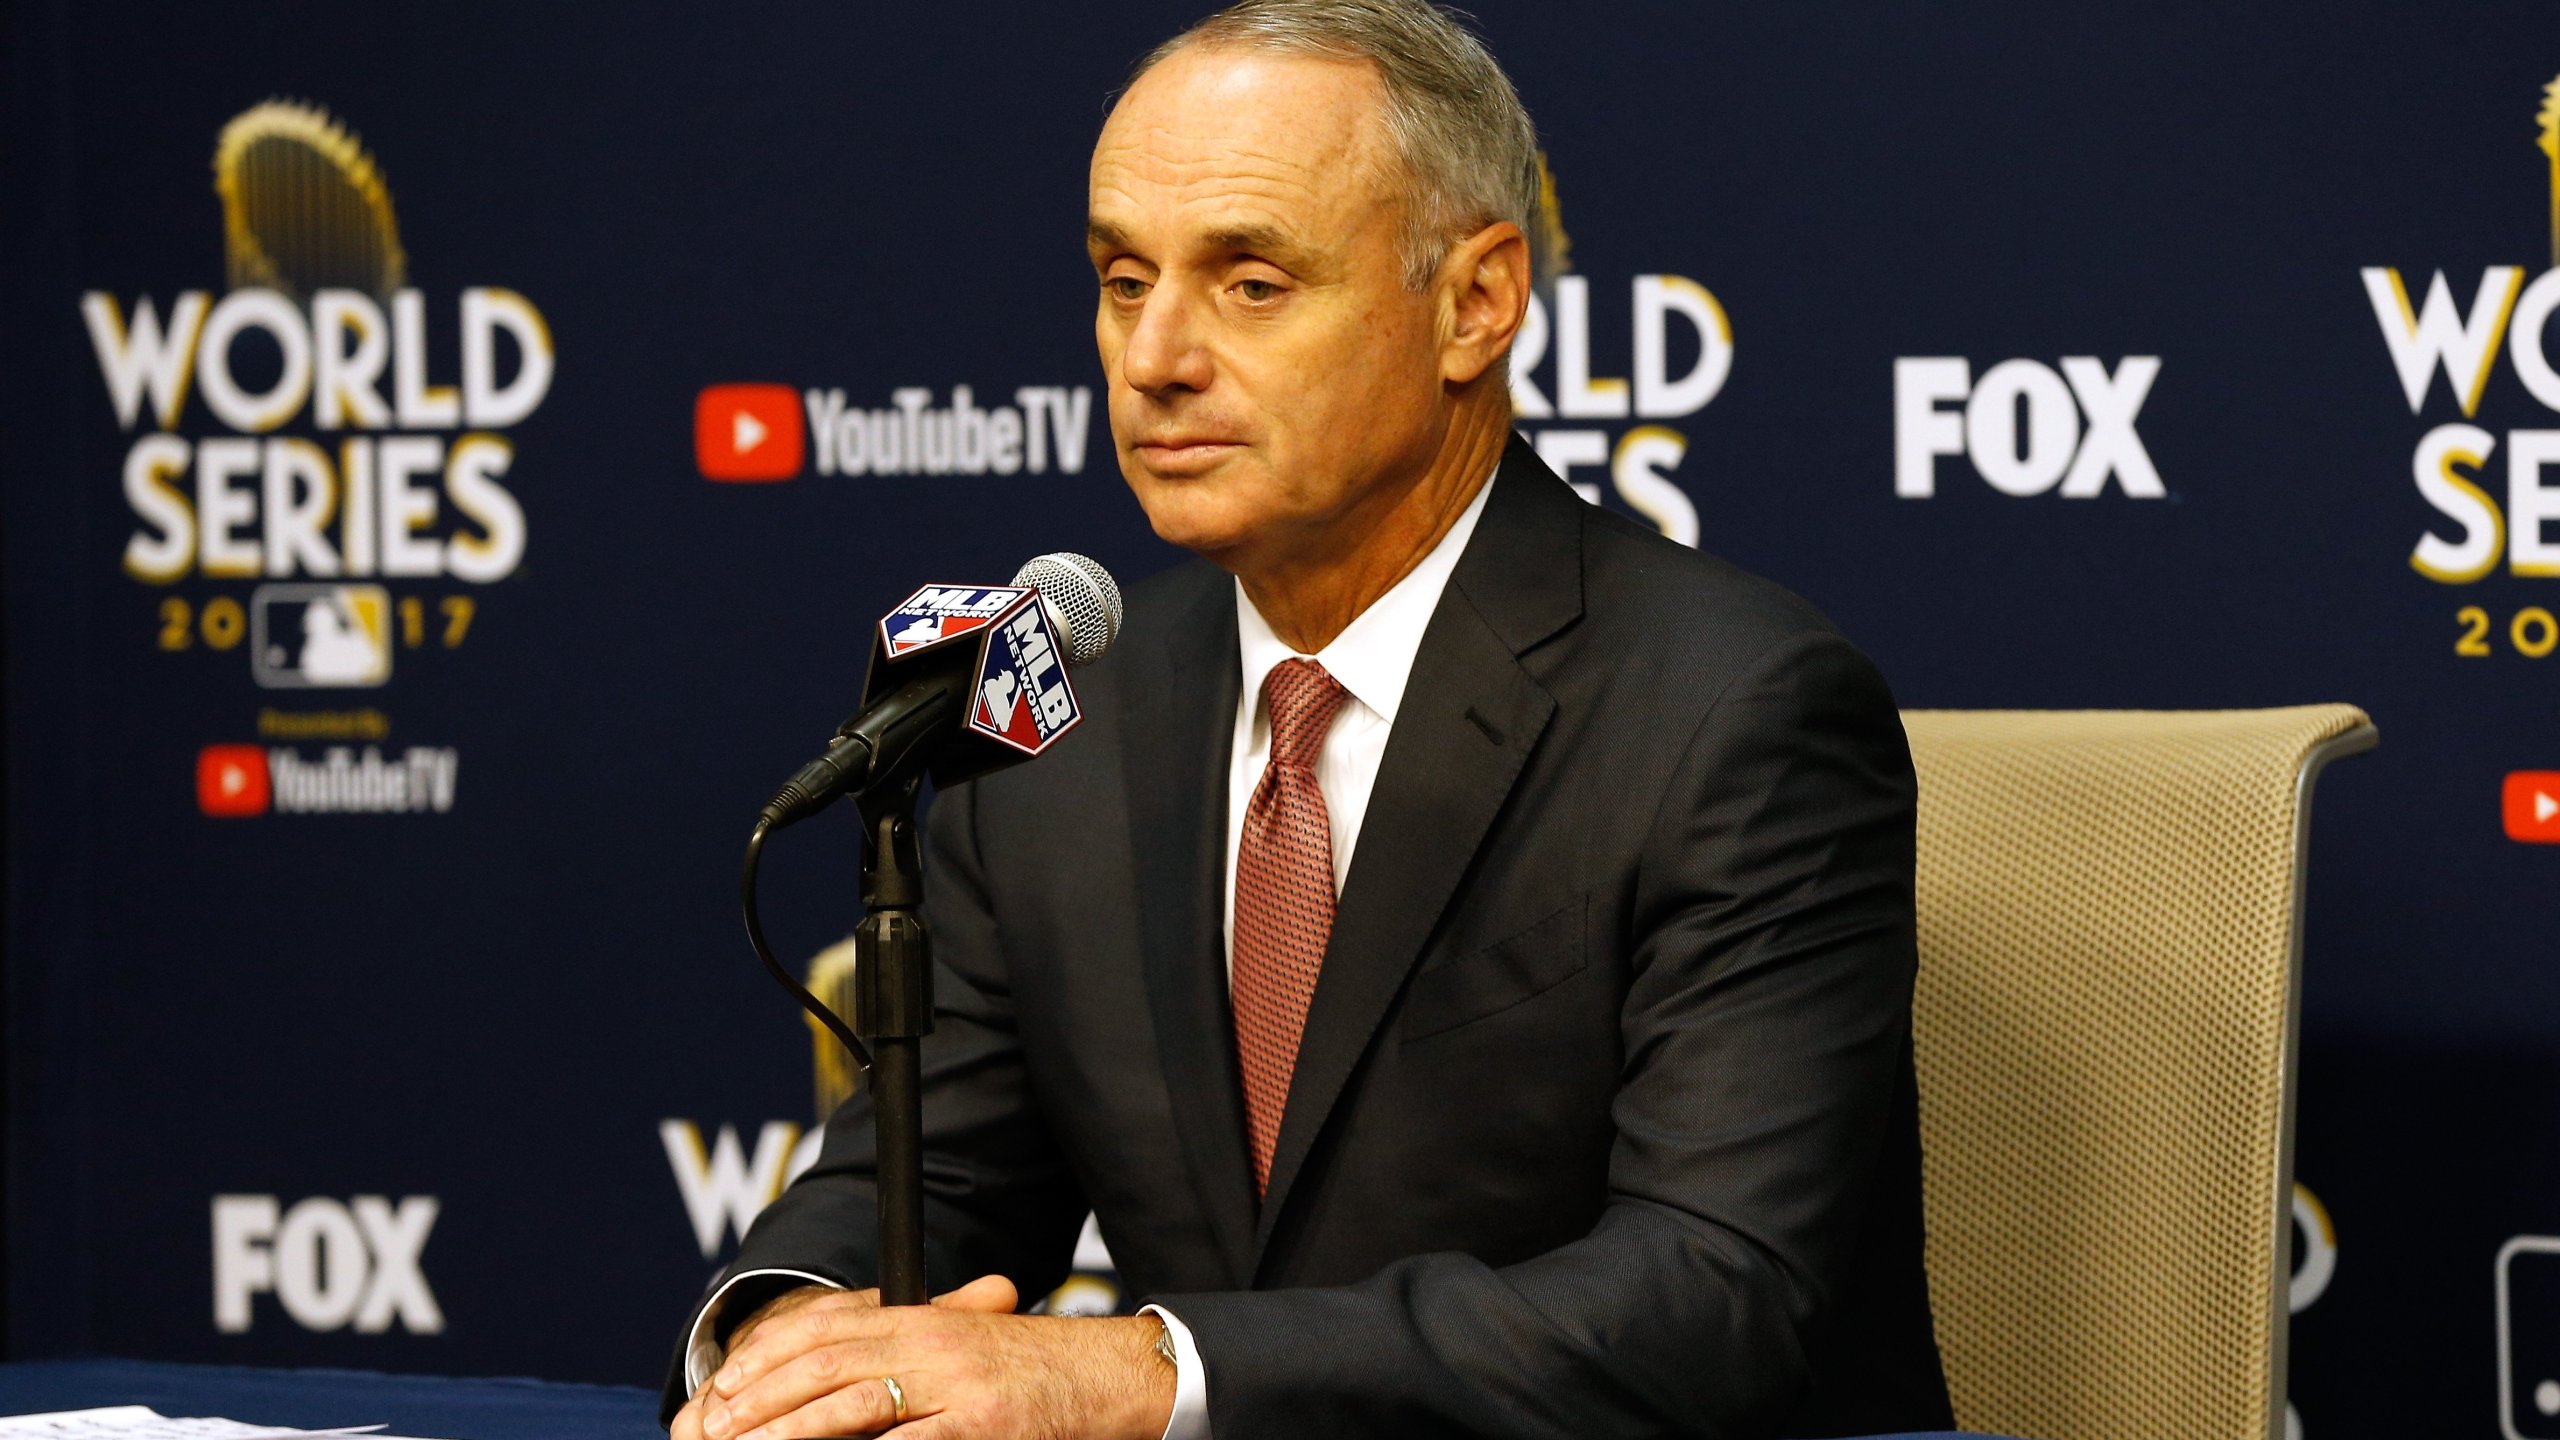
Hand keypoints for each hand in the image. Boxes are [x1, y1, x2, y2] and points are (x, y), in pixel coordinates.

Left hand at [678, 1274, 1174, 1439]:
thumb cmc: (1036, 1371)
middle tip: (715, 1427)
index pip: (824, 1326)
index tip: (723, 1385)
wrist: (1113, 1374)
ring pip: (851, 1406)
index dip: (766, 1355)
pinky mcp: (981, 1425)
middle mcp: (931, 1341)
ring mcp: (955, 1385)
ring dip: (789, 1434)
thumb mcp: (964, 1347)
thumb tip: (840, 1378)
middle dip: (759, 1399)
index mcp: (921, 1318)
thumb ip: (906, 1355)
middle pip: (824, 1363)